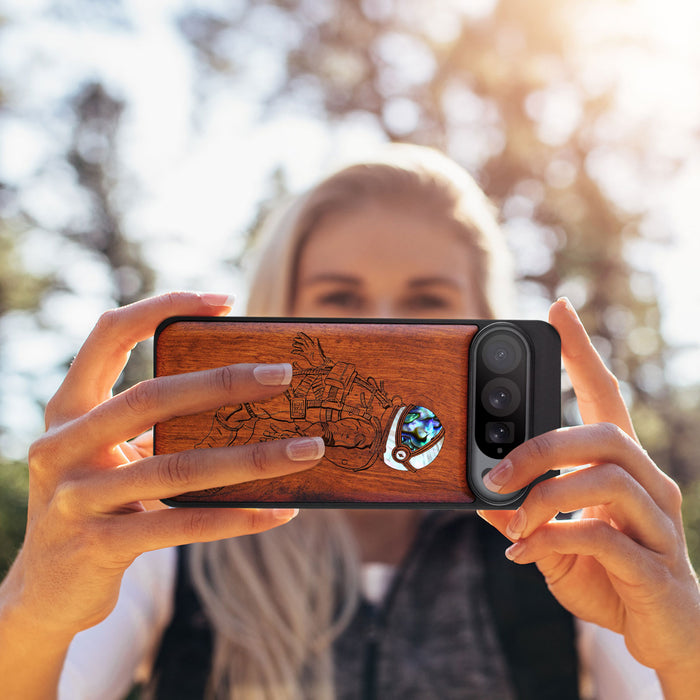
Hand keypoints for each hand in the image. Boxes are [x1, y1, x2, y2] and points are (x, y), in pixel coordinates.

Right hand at [2, 292, 324, 640]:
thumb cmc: (97, 503)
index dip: (162, 307)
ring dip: (253, 458)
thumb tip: (247, 400)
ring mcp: (76, 498)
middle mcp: (62, 445)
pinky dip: (238, 517)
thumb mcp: (111, 455)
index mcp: (68, 409)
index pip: (108, 334)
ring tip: (307, 449)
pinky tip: (280, 511)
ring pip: (177, 467)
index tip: (224, 300)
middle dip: (223, 382)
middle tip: (284, 374)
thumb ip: (154, 426)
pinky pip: (183, 525)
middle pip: (151, 398)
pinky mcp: (98, 545)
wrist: (46, 590)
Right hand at [292, 332, 327, 366]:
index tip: (298, 333)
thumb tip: (315, 337)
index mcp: (312, 345)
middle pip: (303, 342)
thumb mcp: (318, 349)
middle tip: (294, 339)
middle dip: (298, 340)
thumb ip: (316, 343)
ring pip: (301, 347)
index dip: (302, 335)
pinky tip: (293, 352)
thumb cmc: (319, 356)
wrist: (320, 363)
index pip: (306, 339)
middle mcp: (309, 347)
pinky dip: (297, 352)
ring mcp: (307, 351)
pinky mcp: (306, 355)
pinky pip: (300, 352)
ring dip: (297, 345)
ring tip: (293, 344)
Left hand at [478, 298, 699, 691]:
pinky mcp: (657, 566)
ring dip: (545, 497)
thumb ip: (522, 516)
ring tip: (512, 522)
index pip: (605, 395)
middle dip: (541, 447)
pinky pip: (604, 538)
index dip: (582, 352)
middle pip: (604, 434)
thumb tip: (480, 497)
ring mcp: (659, 523)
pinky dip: (553, 540)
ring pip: (607, 479)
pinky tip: (524, 554)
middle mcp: (649, 484)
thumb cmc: (610, 577)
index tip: (558, 310)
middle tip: (495, 472)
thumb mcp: (553, 540)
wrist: (665, 635)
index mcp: (622, 468)